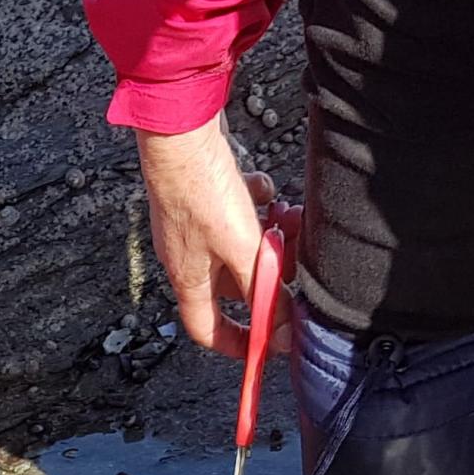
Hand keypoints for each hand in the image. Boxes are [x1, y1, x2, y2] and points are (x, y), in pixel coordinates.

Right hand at [136, 121, 281, 363]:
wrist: (179, 130)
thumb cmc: (199, 188)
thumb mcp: (242, 250)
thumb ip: (263, 290)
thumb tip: (281, 331)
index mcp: (189, 279)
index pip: (207, 330)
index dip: (237, 342)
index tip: (265, 344)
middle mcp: (188, 255)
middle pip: (234, 283)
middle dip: (268, 274)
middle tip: (294, 261)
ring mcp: (194, 223)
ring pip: (240, 243)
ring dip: (268, 236)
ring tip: (287, 219)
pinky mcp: (203, 195)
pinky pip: (236, 210)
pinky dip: (255, 203)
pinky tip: (263, 189)